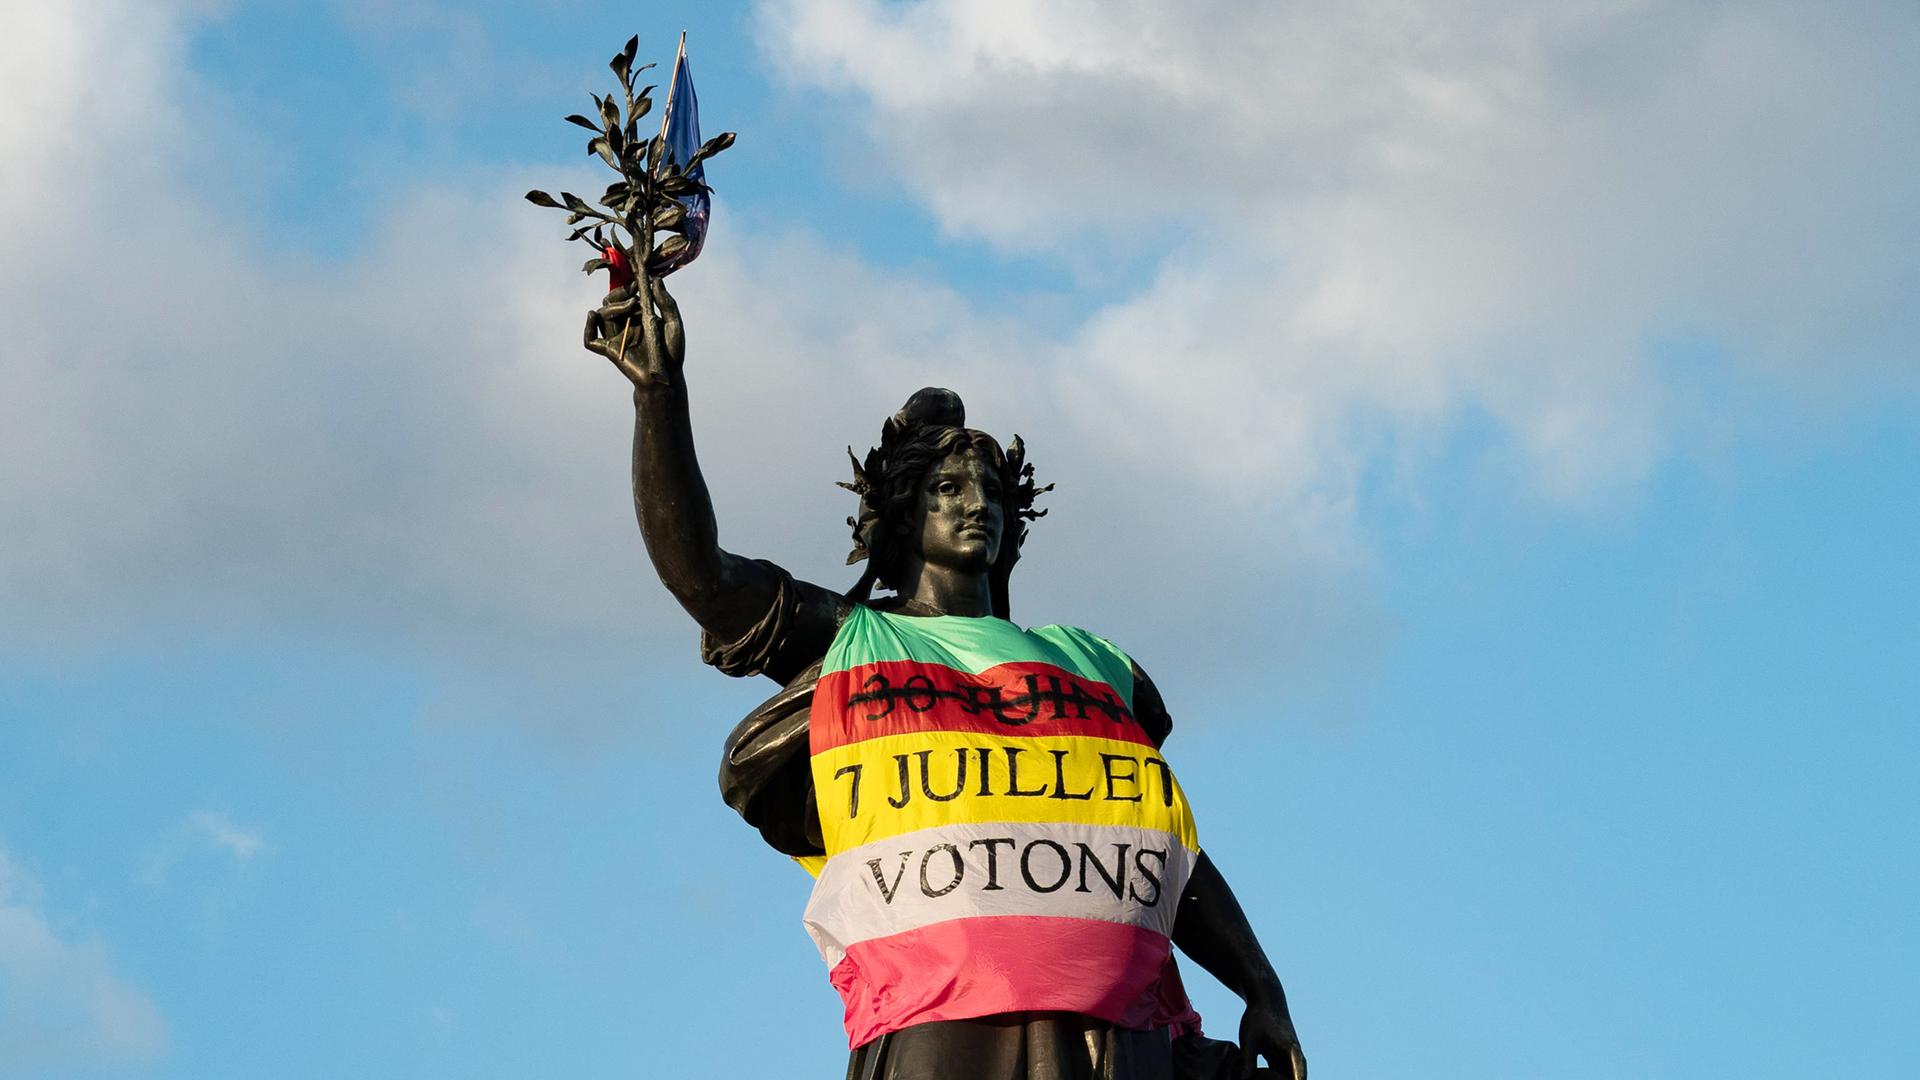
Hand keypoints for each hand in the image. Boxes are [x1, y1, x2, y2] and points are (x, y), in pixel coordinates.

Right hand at [583, 273, 683, 387]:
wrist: (666, 377)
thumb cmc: (672, 352)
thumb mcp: (673, 324)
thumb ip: (666, 303)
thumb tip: (655, 280)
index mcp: (637, 316)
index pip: (624, 295)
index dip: (627, 286)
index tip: (636, 282)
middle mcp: (624, 325)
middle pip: (609, 302)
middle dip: (618, 294)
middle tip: (633, 295)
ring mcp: (616, 337)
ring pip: (602, 315)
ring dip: (613, 306)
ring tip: (630, 306)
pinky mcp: (609, 350)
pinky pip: (590, 340)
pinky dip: (588, 327)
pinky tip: (592, 315)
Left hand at [1237, 996, 1305, 1079]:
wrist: (1266, 999)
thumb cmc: (1258, 1017)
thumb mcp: (1249, 1038)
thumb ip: (1247, 1060)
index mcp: (1293, 1054)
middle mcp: (1296, 1060)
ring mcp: (1290, 1060)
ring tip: (1257, 1079)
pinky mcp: (1282, 1059)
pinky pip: (1278, 1077)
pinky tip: (1256, 1079)